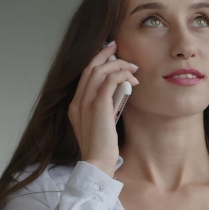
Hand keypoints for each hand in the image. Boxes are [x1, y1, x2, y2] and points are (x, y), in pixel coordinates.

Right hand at [68, 41, 138, 176]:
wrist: (97, 162)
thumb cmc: (102, 147)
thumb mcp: (99, 124)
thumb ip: (104, 108)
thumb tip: (119, 93)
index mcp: (75, 105)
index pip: (84, 76)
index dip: (96, 61)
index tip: (109, 52)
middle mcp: (77, 101)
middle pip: (90, 68)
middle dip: (104, 55)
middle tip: (118, 47)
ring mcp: (85, 103)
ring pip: (99, 71)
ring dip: (118, 65)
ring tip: (133, 68)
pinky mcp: (98, 106)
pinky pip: (110, 81)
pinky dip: (122, 75)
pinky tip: (132, 80)